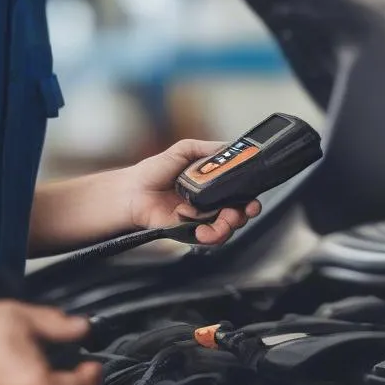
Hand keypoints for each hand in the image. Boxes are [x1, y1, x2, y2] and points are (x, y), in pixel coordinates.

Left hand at [126, 138, 260, 245]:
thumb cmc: (153, 171)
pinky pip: (209, 238)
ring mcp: (201, 219)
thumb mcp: (184, 149)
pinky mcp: (190, 232)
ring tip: (224, 220)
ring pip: (227, 227)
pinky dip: (211, 235)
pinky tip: (202, 229)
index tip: (253, 196)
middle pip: (239, 212)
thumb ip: (208, 148)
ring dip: (230, 225)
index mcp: (211, 184)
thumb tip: (230, 147)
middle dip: (246, 213)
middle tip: (244, 210)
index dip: (250, 195)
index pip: (238, 192)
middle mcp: (209, 202)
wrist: (132, 191)